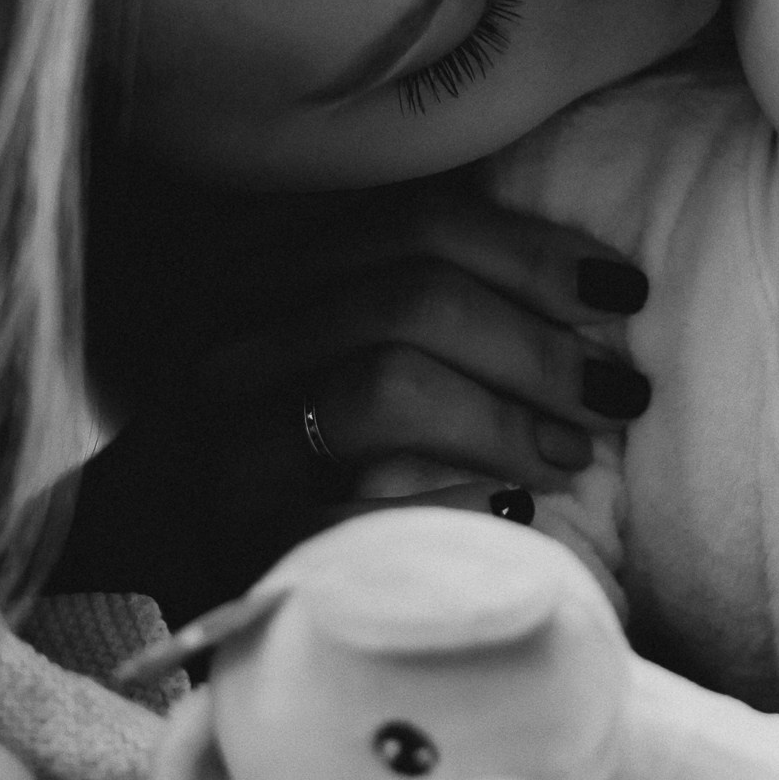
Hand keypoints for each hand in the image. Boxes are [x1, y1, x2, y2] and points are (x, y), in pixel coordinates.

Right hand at [66, 165, 651, 620]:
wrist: (156, 554)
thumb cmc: (285, 433)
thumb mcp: (326, 332)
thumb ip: (414, 279)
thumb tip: (582, 280)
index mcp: (257, 265)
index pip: (413, 225)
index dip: (534, 251)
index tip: (622, 291)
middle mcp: (227, 339)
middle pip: (410, 300)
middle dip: (538, 343)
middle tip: (614, 392)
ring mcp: (219, 439)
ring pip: (387, 384)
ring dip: (507, 416)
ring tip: (573, 453)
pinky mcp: (233, 538)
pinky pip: (358, 505)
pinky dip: (454, 501)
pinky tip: (515, 510)